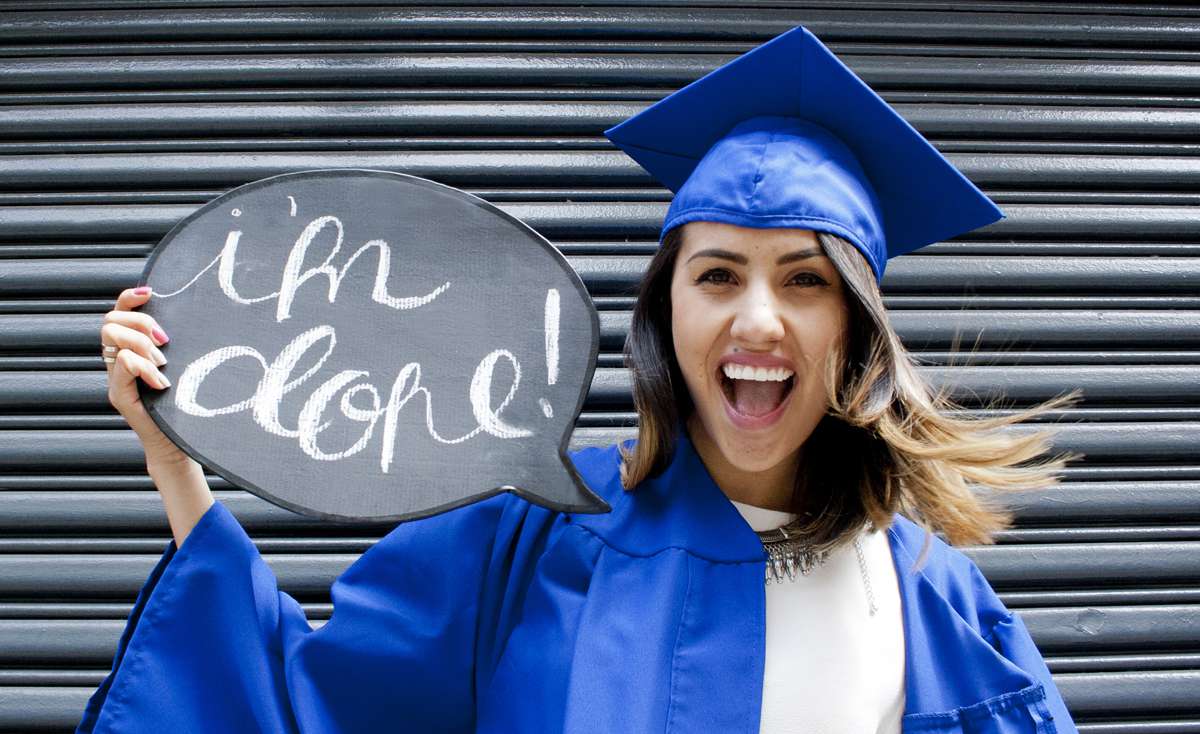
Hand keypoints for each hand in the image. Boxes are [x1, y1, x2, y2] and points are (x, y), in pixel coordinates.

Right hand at [101, 286, 187, 465]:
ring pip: (114, 338)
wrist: (179, 444)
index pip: (118, 312)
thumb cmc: (185, 405)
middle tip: (166, 343)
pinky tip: (162, 383)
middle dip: (141, 323)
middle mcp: (117, 362)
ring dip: (142, 345)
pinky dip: (146, 368)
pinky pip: (124, 364)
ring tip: (164, 365)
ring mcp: (116, 379)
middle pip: (111, 321)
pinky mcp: (119, 395)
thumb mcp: (182, 367)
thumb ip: (175, 346)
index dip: (129, 298)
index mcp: (131, 351)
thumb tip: (192, 313)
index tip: (150, 292)